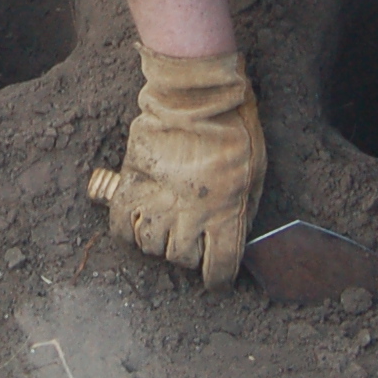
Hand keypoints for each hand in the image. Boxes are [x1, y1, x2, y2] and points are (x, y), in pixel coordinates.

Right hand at [85, 47, 263, 288]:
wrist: (197, 97)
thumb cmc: (234, 131)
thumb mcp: (255, 174)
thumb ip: (243, 210)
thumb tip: (234, 235)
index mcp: (225, 214)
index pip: (219, 267)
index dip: (218, 280)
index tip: (216, 280)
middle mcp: (189, 215)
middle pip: (181, 258)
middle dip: (188, 256)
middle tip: (191, 240)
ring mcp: (158, 200)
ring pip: (150, 244)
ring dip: (159, 242)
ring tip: (164, 227)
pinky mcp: (133, 182)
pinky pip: (121, 224)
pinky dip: (127, 231)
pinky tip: (136, 224)